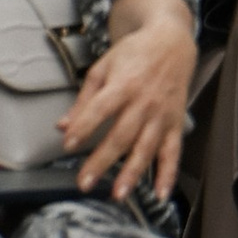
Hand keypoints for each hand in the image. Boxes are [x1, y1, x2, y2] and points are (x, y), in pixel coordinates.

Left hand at [58, 0, 197, 202]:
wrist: (172, 42)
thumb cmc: (134, 54)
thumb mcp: (104, 67)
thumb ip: (84, 99)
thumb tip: (62, 126)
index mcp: (123, 84)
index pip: (100, 108)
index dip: (84, 127)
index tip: (68, 145)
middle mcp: (143, 102)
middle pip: (121, 135)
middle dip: (102, 161)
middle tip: (84, 184)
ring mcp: (161, 115)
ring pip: (146, 148)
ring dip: (132, 173)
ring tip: (118, 194)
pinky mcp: (176, 124)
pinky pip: (173, 152)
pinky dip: (168, 174)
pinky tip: (160, 194)